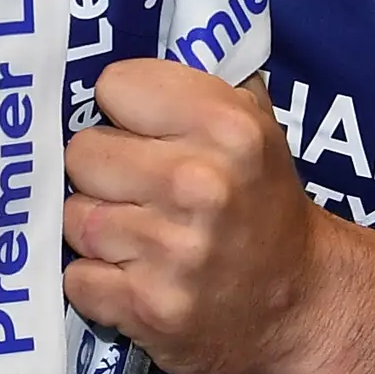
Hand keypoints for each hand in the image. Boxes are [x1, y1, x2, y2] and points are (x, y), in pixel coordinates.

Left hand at [61, 59, 336, 373]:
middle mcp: (200, 184)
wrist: (300, 300)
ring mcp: (174, 250)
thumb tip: (116, 67)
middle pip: (82, 153)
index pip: (114, 85)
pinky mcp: (150, 306)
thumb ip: (192, 88)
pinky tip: (133, 278)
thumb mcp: (253, 125)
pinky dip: (97, 283)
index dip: (123, 110)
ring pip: (74, 218)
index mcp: (227, 127)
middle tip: (138, 192)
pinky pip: (77, 279)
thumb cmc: (262, 202)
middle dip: (103, 173)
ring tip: (139, 237)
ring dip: (97, 230)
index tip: (143, 133)